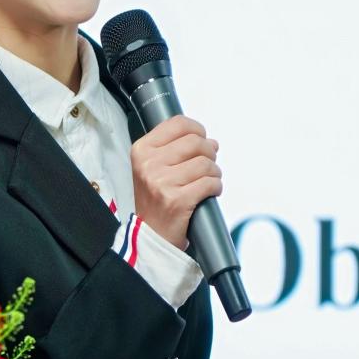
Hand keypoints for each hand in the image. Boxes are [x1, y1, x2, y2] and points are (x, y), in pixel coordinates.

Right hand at [129, 116, 221, 249]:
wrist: (151, 235)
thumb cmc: (155, 200)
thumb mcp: (153, 167)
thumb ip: (176, 149)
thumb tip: (211, 141)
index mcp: (142, 150)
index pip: (178, 124)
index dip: (197, 130)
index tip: (201, 140)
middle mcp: (149, 164)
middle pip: (196, 142)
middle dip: (209, 153)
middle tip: (207, 165)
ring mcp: (162, 182)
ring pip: (206, 164)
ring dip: (214, 173)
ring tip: (207, 181)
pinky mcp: (177, 200)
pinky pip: (210, 183)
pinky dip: (216, 187)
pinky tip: (209, 192)